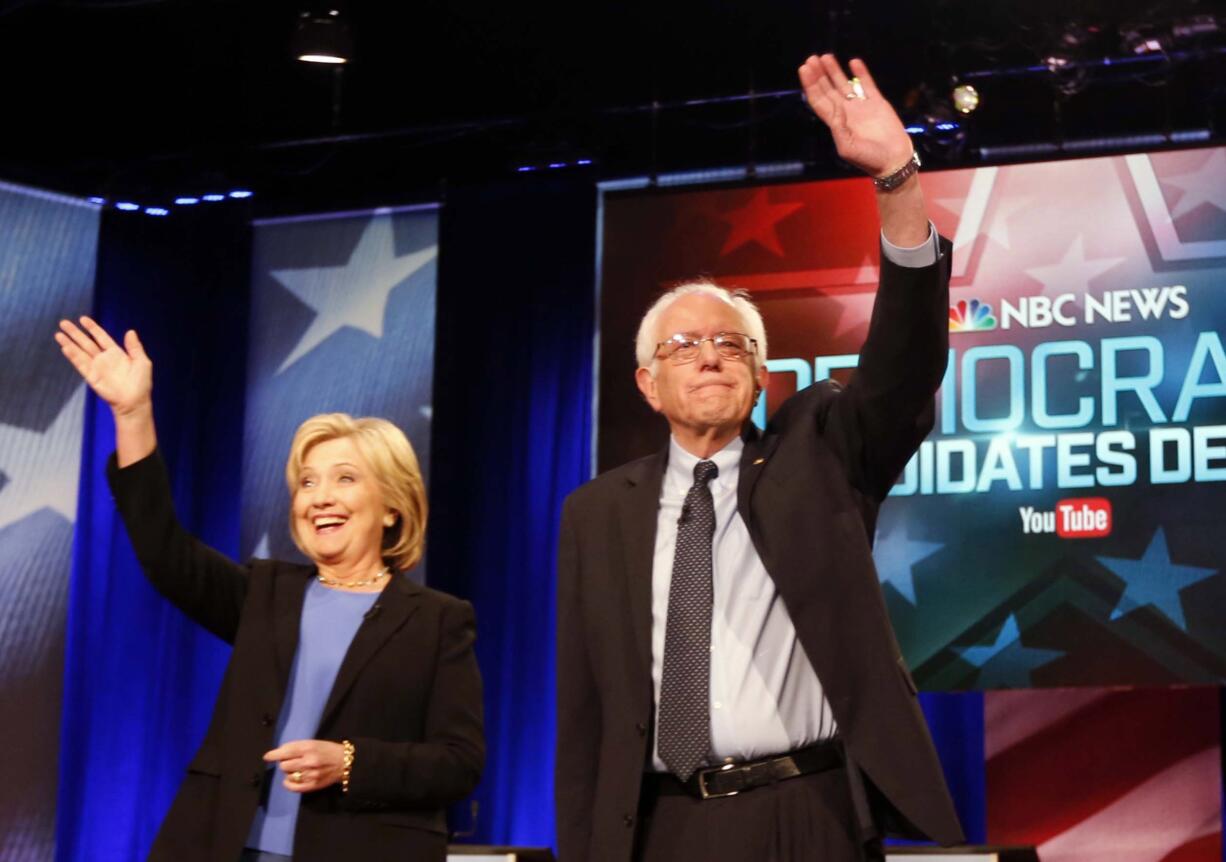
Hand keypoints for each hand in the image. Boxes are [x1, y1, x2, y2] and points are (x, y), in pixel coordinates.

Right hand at [55, 316, 152, 416]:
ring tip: (58, 334)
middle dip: (75, 333)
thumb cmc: (141, 383)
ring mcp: (97, 367)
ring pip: (80, 352)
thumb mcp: (142, 362)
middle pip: (86, 342)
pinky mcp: (91, 376)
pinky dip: (72, 355)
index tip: (83, 319)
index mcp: (116, 353)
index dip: (92, 328)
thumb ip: (135, 347)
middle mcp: (104, 359)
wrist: (134, 401)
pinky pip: (80, 364)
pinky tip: (65, 347)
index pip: (101, 337)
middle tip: (63, 323)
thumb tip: (130, 331)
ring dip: (69, 343)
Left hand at [264, 739, 345, 793]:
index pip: (286, 751)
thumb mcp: (314, 743)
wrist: (345, 762)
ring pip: (288, 776)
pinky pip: (293, 787)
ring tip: (296, 769)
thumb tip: (278, 753)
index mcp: (309, 748)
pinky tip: (290, 780)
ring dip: (289, 772)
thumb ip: (297, 747)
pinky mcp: (312, 785)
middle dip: (285, 763)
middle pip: (284, 765)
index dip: (274, 754)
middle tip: (292, 761)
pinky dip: (288, 784)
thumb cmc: (328, 750)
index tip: (267, 757)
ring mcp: (310, 775)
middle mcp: (308, 761)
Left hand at [798, 54, 913, 178]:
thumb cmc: (869, 159)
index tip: (804, 70)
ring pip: (844, 84)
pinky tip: (853, 62)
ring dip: (834, 71)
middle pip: (828, 89)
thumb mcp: (847, 148)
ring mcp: (861, 106)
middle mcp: (846, 112)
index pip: (819, 100)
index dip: (810, 85)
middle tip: (811, 59)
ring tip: (825, 56)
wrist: (893, 160)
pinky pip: (867, 84)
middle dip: (819, 75)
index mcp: (836, 123)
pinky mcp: (877, 102)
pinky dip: (861, 73)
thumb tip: (835, 108)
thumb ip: (838, 128)